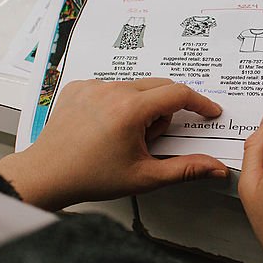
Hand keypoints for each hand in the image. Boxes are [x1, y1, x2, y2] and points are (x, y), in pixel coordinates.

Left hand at [0, 78, 228, 210]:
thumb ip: (185, 169)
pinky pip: (111, 88)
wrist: (47, 174)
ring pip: (135, 88)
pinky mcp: (78, 86)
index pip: (179, 94)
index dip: (200, 103)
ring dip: (140, 108)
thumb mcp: (144, 176)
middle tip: (149, 141)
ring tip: (122, 138)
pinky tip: (104, 129)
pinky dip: (116, 104)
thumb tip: (215, 168)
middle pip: (159, 87)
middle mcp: (112, 90)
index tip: (209, 112)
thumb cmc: (91, 177)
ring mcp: (93, 85)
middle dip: (165, 112)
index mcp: (131, 109)